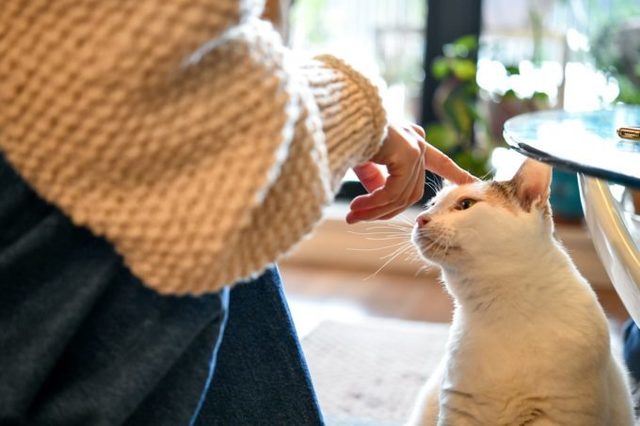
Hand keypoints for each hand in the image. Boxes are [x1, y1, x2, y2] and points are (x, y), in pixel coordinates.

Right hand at [346, 123, 476, 223]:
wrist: (338, 114)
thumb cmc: (346, 132)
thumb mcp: (364, 159)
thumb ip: (376, 179)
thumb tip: (379, 199)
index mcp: (410, 139)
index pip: (440, 161)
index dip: (455, 174)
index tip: (474, 183)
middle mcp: (417, 141)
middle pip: (411, 191)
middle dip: (385, 210)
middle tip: (357, 217)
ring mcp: (415, 147)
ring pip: (402, 195)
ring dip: (375, 209)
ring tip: (353, 215)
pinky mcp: (408, 154)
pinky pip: (393, 191)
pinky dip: (375, 203)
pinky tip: (357, 206)